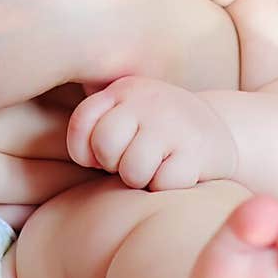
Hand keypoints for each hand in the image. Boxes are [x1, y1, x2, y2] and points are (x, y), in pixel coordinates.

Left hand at [66, 77, 237, 191]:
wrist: (215, 131)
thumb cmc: (154, 131)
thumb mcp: (124, 112)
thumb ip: (95, 121)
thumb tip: (63, 150)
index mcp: (121, 90)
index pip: (82, 122)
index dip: (85, 150)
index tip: (100, 157)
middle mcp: (146, 100)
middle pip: (106, 146)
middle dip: (115, 165)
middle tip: (134, 160)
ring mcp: (172, 123)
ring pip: (133, 170)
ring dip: (142, 179)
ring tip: (156, 165)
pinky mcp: (196, 150)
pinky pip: (163, 184)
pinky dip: (167, 187)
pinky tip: (178, 171)